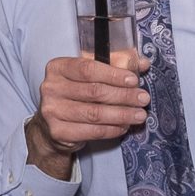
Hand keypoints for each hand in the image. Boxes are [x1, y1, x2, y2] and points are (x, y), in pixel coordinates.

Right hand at [25, 52, 148, 177]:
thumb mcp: (90, 76)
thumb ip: (115, 65)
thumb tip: (143, 63)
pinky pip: (91, 131)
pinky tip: (124, 126)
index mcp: (58, 68)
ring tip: (139, 115)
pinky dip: (112, 129)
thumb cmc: (75, 96)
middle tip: (143, 99)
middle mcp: (51, 88)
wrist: (52, 126)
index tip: (134, 80)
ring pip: (94, 113)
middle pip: (94, 92)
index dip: (113, 75)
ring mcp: (51, 111)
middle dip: (123, 96)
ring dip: (122, 114)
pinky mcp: (57, 132)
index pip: (88, 69)